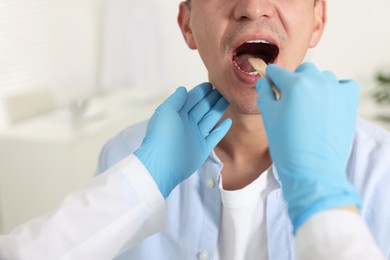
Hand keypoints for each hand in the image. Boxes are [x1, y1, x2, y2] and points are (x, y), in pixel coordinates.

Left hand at [135, 83, 231, 197]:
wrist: (162, 164)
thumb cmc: (161, 136)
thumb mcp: (165, 112)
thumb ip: (176, 100)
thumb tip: (183, 89)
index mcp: (177, 115)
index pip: (191, 100)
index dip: (201, 92)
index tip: (211, 84)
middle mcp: (187, 124)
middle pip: (202, 108)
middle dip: (212, 99)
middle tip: (225, 90)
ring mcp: (195, 136)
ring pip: (210, 120)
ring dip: (219, 110)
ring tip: (229, 100)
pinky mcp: (202, 149)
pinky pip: (214, 136)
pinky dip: (222, 129)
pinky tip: (229, 121)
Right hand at [256, 63, 360, 230]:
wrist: (312, 169)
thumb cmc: (286, 145)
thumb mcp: (268, 117)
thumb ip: (264, 93)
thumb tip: (265, 81)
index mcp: (294, 84)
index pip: (277, 71)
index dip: (271, 78)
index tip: (271, 84)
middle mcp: (316, 82)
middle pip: (303, 70)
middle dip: (295, 80)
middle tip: (290, 99)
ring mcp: (336, 90)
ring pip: (323, 77)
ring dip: (315, 86)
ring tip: (309, 106)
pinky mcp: (349, 101)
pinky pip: (343, 85)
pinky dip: (336, 90)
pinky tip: (328, 104)